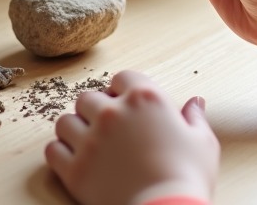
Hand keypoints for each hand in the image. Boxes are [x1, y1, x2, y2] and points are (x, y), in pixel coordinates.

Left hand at [45, 71, 218, 204]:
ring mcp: (91, 140)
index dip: (122, 91)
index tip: (127, 106)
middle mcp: (113, 112)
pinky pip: (53, 150)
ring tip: (87, 144)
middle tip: (106, 129)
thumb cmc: (188, 178)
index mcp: (144, 98)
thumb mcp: (202, 143)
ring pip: (65, 121)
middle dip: (95, 110)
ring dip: (75, 130)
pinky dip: (61, 154)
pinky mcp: (75, 169)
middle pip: (87, 97)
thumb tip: (195, 101)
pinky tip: (75, 161)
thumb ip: (195, 118)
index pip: (121, 77)